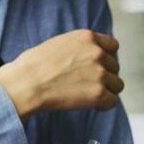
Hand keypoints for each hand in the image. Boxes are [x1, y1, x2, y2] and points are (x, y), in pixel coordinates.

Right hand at [0, 29, 123, 118]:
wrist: (26, 84)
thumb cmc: (33, 66)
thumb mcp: (58, 44)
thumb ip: (77, 48)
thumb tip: (84, 58)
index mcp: (87, 37)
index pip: (112, 45)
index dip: (106, 58)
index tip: (98, 67)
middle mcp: (97, 53)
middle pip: (115, 67)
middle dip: (104, 76)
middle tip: (88, 85)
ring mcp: (100, 73)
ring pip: (117, 85)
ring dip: (107, 91)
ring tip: (89, 96)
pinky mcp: (98, 94)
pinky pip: (112, 102)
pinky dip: (104, 105)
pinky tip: (92, 106)